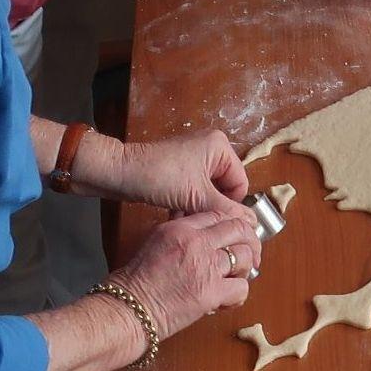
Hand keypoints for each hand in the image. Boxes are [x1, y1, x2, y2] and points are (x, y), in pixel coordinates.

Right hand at [109, 209, 262, 339]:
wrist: (126, 312)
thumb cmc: (134, 285)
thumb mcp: (155, 244)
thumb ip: (182, 235)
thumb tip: (206, 236)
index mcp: (179, 228)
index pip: (218, 215)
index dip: (232, 226)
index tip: (236, 236)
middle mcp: (195, 242)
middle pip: (239, 229)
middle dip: (249, 241)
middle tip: (249, 255)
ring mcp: (205, 266)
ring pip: (244, 257)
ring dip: (243, 270)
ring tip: (232, 280)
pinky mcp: (211, 292)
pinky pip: (241, 288)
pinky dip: (237, 296)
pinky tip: (225, 301)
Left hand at [113, 131, 248, 217]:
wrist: (117, 172)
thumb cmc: (158, 178)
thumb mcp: (196, 196)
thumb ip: (226, 210)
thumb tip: (252, 224)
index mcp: (221, 146)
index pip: (240, 183)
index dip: (230, 204)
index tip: (215, 219)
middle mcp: (211, 147)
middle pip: (224, 187)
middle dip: (211, 206)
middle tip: (198, 221)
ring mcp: (195, 156)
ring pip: (208, 190)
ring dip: (198, 207)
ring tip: (184, 219)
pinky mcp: (180, 166)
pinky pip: (195, 188)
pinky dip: (188, 202)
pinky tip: (176, 214)